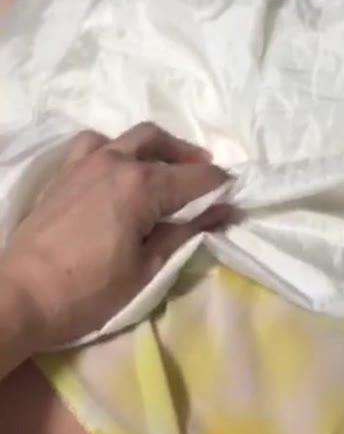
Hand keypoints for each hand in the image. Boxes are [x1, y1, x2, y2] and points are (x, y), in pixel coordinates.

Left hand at [0, 123, 230, 348]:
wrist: (21, 296)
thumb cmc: (89, 291)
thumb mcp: (148, 268)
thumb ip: (186, 233)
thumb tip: (222, 212)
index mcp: (142, 185)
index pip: (194, 177)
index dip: (218, 186)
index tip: (232, 197)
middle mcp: (115, 162)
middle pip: (160, 142)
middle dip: (188, 156)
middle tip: (202, 176)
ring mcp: (84, 163)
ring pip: (127, 137)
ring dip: (151, 148)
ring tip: (161, 169)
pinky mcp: (62, 173)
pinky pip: (94, 145)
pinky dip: (113, 150)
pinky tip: (116, 170)